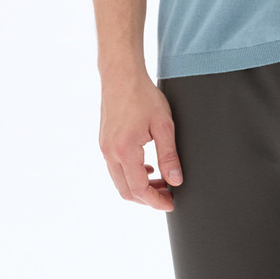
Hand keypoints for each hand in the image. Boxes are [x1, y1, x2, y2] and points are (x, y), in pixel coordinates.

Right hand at [99, 72, 182, 211]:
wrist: (121, 74)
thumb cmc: (142, 95)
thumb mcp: (163, 125)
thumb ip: (169, 156)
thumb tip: (175, 180)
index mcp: (125, 151)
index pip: (139, 189)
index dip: (156, 201)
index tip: (171, 203)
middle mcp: (110, 152)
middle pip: (126, 191)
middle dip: (148, 198)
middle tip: (168, 195)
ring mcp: (104, 148)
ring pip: (120, 181)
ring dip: (139, 187)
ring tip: (162, 182)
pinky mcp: (104, 142)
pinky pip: (115, 169)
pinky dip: (131, 175)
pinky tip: (148, 168)